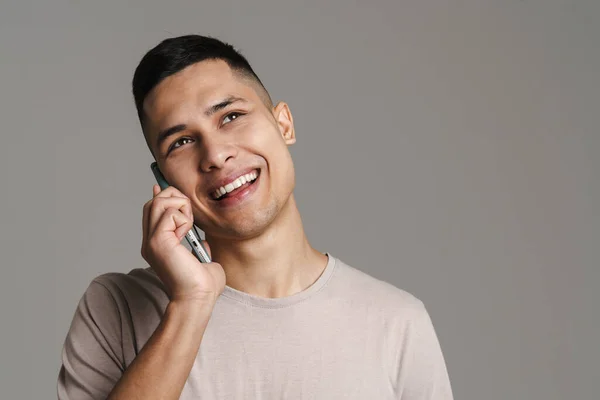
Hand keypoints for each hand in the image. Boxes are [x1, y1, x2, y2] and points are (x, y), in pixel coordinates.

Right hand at [141, 184, 225, 305]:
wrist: (199, 298)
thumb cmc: (203, 284)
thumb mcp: (201, 256)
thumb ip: (197, 242)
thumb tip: (199, 234)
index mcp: (157, 244)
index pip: (151, 210)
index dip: (160, 195)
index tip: (161, 186)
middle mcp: (150, 241)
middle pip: (154, 201)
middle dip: (175, 198)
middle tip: (190, 217)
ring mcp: (151, 241)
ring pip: (159, 202)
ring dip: (180, 207)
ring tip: (189, 226)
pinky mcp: (158, 241)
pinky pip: (169, 213)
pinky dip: (183, 218)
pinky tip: (187, 233)